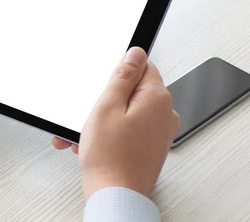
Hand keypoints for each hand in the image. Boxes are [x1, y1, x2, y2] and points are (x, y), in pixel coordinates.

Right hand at [78, 47, 179, 198]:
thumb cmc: (110, 157)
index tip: (103, 85)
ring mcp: (159, 132)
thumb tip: (136, 53)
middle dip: (106, 99)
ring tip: (84, 133)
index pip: (142, 66)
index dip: (117, 73)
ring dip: (102, 118)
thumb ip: (123, 76)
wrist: (115, 196)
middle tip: (88, 112)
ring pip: (126, 111)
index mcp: (157, 98)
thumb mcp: (107, 105)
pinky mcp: (150, 146)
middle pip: (132, 90)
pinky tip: (92, 143)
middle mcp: (165, 114)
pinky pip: (128, 129)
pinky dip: (110, 132)